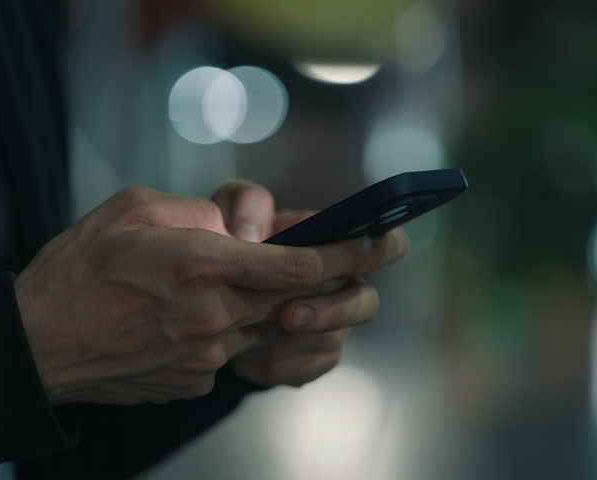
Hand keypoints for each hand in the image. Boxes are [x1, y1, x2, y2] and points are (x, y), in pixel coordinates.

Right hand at [15, 187, 397, 404]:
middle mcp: (212, 315)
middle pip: (301, 302)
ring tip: (284, 287)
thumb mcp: (133, 210)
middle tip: (373, 265)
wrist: (34, 345)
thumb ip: (197, 213)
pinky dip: (237, 331)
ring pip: (272, 329)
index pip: (299, 266)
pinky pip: (234, 352)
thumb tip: (237, 230)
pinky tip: (208, 316)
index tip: (382, 243)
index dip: (349, 255)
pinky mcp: (194, 381)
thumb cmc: (76, 269)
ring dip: (288, 308)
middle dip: (343, 283)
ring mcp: (206, 356)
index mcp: (200, 264)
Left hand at [212, 180, 408, 386]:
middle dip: (333, 312)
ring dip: (293, 341)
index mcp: (335, 245)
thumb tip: (251, 232)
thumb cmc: (230, 243)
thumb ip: (243, 203)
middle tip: (289, 314)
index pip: (384, 244)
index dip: (384, 247)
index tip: (363, 248)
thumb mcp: (229, 211)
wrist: (211, 297)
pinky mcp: (309, 359)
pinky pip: (304, 368)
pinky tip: (247, 354)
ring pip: (330, 340)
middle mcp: (342, 287)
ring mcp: (330, 326)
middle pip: (365, 303)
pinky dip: (274, 363)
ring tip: (251, 337)